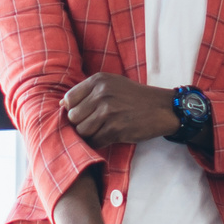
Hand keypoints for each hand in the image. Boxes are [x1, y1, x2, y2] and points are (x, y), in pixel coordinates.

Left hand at [64, 73, 182, 144]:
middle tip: (95, 124)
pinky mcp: (115, 129)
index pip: (69, 99)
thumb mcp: (112, 85)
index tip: (85, 114)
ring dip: (89, 135)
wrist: (162, 108)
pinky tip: (109, 137)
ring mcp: (108, 112)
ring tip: (102, 131)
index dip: (74, 110)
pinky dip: (98, 143)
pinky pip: (94, 141)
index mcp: (99, 81)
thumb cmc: (135, 97)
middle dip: (81, 124)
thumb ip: (87, 92)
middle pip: (73, 117)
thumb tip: (61, 104)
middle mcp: (101, 94)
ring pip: (82, 131)